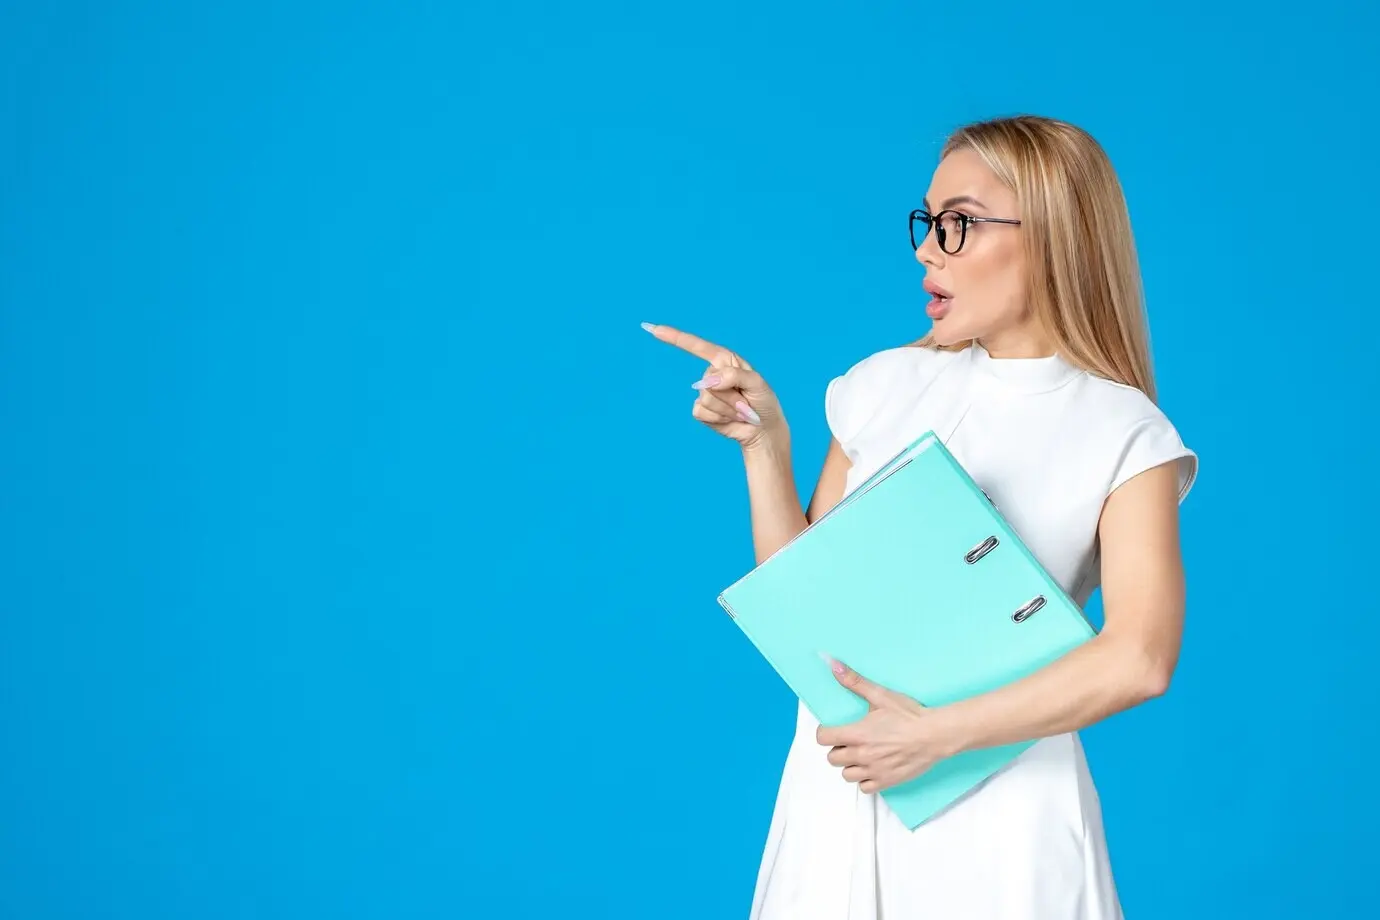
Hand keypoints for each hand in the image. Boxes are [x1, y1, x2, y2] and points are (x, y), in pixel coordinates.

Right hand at [641, 322, 785, 448]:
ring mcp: (704, 393)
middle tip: (745, 403)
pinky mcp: (701, 410)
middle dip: (730, 396)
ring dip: (727, 409)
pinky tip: (729, 419)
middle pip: (708, 382)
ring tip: (740, 411)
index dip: (673, 337)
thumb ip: (733, 376)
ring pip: (705, 399)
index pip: (695, 345)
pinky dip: (718, 418)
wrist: (762, 429)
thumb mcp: (756, 383)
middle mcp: (712, 374)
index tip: (652, 329)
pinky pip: (701, 412)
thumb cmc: (762, 402)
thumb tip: (707, 382)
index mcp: (725, 359)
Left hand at [815, 658, 952, 793]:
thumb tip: (833, 665)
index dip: (826, 732)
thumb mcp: (880, 695)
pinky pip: (864, 788)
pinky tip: (873, 767)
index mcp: (857, 734)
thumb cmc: (909, 715)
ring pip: (846, 774)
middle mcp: (862, 755)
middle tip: (851, 741)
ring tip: (862, 754)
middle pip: (832, 758)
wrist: (934, 734)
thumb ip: (855, 682)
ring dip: (850, 765)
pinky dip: (865, 779)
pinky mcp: (887, 782)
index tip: (833, 729)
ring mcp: (874, 770)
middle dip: (838, 748)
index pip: (823, 738)